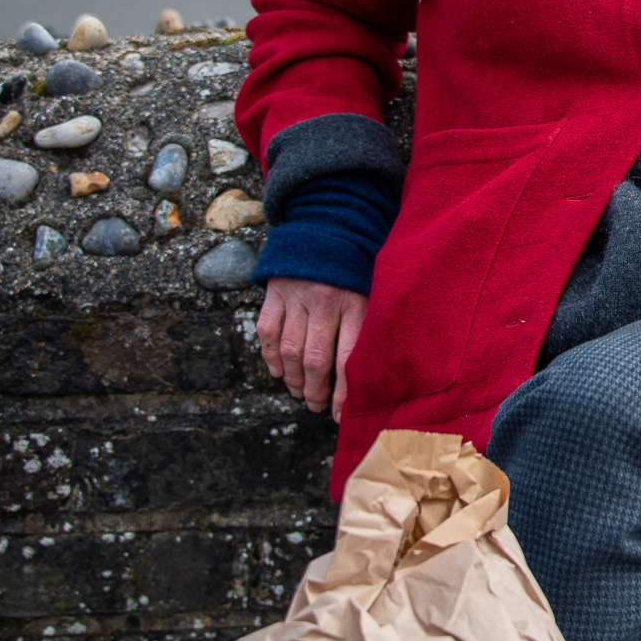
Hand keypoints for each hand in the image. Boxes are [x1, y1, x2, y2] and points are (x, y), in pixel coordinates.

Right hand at [256, 278, 367, 421]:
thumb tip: (372, 374)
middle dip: (315, 391)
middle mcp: (324, 300)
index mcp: (355, 302)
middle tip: (315, 406)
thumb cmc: (357, 268)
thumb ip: (369, 326)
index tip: (339, 415)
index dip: (342, 392)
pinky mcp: (275, 292)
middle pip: (315, 359)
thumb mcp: (373, 292)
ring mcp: (296, 295)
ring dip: (293, 379)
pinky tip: (278, 372)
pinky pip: (267, 331)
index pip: (347, 358)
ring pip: (290, 350)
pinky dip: (270, 356)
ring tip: (299, 393)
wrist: (328, 225)